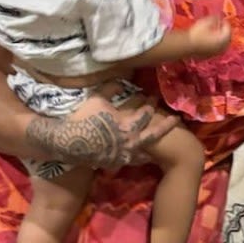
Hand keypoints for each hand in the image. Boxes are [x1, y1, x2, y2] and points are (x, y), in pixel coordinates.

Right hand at [24, 87, 179, 169]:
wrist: (67, 143)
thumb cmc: (83, 118)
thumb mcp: (97, 98)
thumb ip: (112, 89)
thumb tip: (122, 79)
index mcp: (127, 124)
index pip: (145, 113)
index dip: (150, 104)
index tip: (154, 97)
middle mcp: (129, 141)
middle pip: (154, 134)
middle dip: (166, 126)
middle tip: (176, 120)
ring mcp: (122, 154)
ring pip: (145, 151)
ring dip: (154, 145)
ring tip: (163, 142)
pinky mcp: (114, 163)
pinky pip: (131, 161)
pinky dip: (139, 158)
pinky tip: (141, 156)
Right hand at [185, 13, 231, 58]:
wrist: (186, 46)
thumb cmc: (197, 33)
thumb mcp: (206, 22)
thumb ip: (215, 19)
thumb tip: (218, 17)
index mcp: (223, 39)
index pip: (228, 30)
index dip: (225, 23)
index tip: (222, 19)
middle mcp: (222, 48)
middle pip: (227, 39)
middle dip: (224, 32)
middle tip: (220, 26)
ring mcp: (215, 54)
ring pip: (221, 46)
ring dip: (220, 39)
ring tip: (214, 32)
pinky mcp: (209, 57)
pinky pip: (215, 50)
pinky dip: (215, 45)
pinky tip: (208, 40)